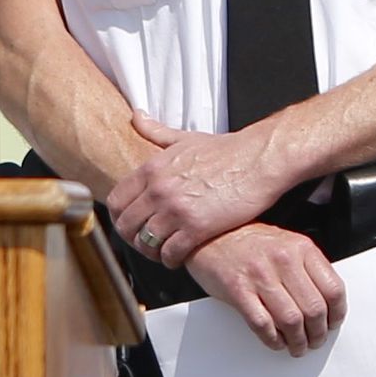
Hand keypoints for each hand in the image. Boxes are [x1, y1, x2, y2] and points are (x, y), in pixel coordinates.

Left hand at [108, 115, 291, 265]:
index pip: (116, 201)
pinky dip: (172, 260)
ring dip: (153, 252)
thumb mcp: (185, 137)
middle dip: (134, 239)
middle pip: (127, 226)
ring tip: (162, 252)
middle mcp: (159, 189)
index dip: (119, 218)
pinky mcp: (197, 227)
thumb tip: (137, 117)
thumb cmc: (227, 151)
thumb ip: (156, 131)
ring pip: (146, 243)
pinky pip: (171, 253)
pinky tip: (179, 257)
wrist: (259, 159)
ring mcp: (177, 209)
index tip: (130, 225)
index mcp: (153, 169)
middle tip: (145, 243)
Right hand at [185, 224, 343, 355]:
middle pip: (314, 309)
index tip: (333, 324)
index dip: (337, 314)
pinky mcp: (237, 290)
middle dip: (317, 333)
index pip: (333, 289)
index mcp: (301, 248)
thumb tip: (327, 304)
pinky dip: (273, 339)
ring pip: (291, 321)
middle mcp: (283, 259)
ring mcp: (260, 275)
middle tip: (315, 340)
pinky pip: (262, 324)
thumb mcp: (287, 244)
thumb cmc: (249, 242)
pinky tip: (276, 341)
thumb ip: (307, 268)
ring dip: (297, 341)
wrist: (210, 234)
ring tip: (297, 346)